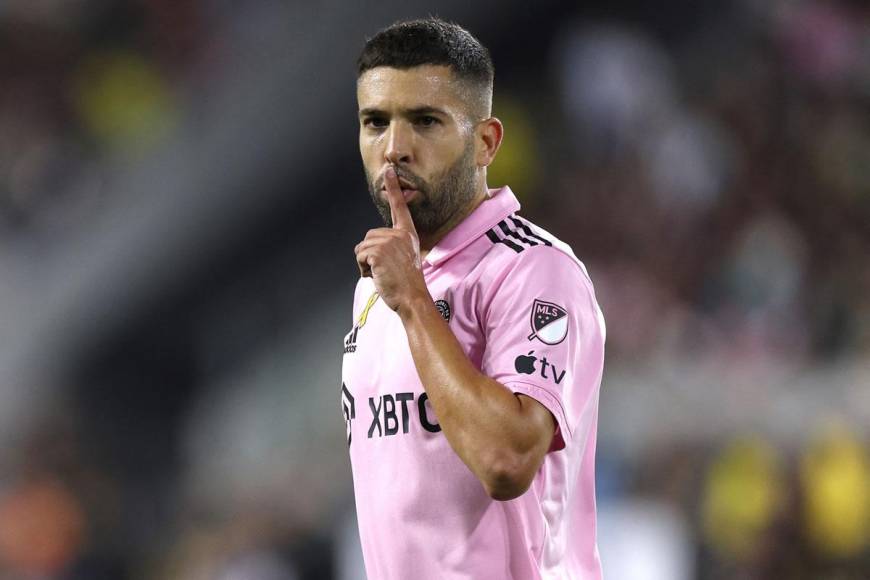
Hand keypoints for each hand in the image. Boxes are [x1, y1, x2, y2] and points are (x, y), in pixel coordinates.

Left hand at [355, 166, 428, 311]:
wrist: (412, 298)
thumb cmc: (407, 284)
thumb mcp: (404, 258)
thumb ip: (393, 247)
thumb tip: (374, 247)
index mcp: (407, 234)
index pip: (399, 208)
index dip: (394, 188)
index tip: (389, 170)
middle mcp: (399, 235)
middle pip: (369, 236)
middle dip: (369, 254)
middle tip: (385, 270)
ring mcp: (389, 242)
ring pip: (362, 246)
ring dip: (365, 263)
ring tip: (382, 273)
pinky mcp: (379, 251)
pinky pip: (360, 255)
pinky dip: (363, 268)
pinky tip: (377, 275)